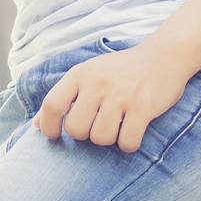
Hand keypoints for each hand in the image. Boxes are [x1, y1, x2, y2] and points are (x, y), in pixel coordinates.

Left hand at [34, 39, 195, 153]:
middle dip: (85, 135)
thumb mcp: (88, 75)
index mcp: (80, 74)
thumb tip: (37, 126)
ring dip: (109, 139)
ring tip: (118, 125)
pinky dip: (129, 144)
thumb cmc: (121, 71)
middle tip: (97, 126)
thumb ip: (63, 98)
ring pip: (101, 138)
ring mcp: (120, 95)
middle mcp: (97, 83)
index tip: (54, 136)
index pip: (52, 105)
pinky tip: (133, 132)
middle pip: (76, 129)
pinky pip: (128, 142)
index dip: (48, 126)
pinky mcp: (143, 107)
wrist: (163, 56)